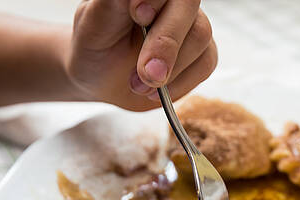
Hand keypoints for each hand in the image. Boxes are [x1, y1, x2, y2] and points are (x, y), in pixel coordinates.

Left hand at [67, 0, 216, 110]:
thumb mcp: (94, 23)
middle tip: (145, 71)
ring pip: (200, 38)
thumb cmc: (96, 46)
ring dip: (170, 69)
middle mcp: (173, 1)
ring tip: (139, 84)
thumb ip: (112, 3)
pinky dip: (180, 84)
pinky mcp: (201, 54)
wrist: (102, 77)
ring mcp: (190, 26)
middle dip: (166, 43)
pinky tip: (156, 91)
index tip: (138, 15)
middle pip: (188, 7)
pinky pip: (204, 65)